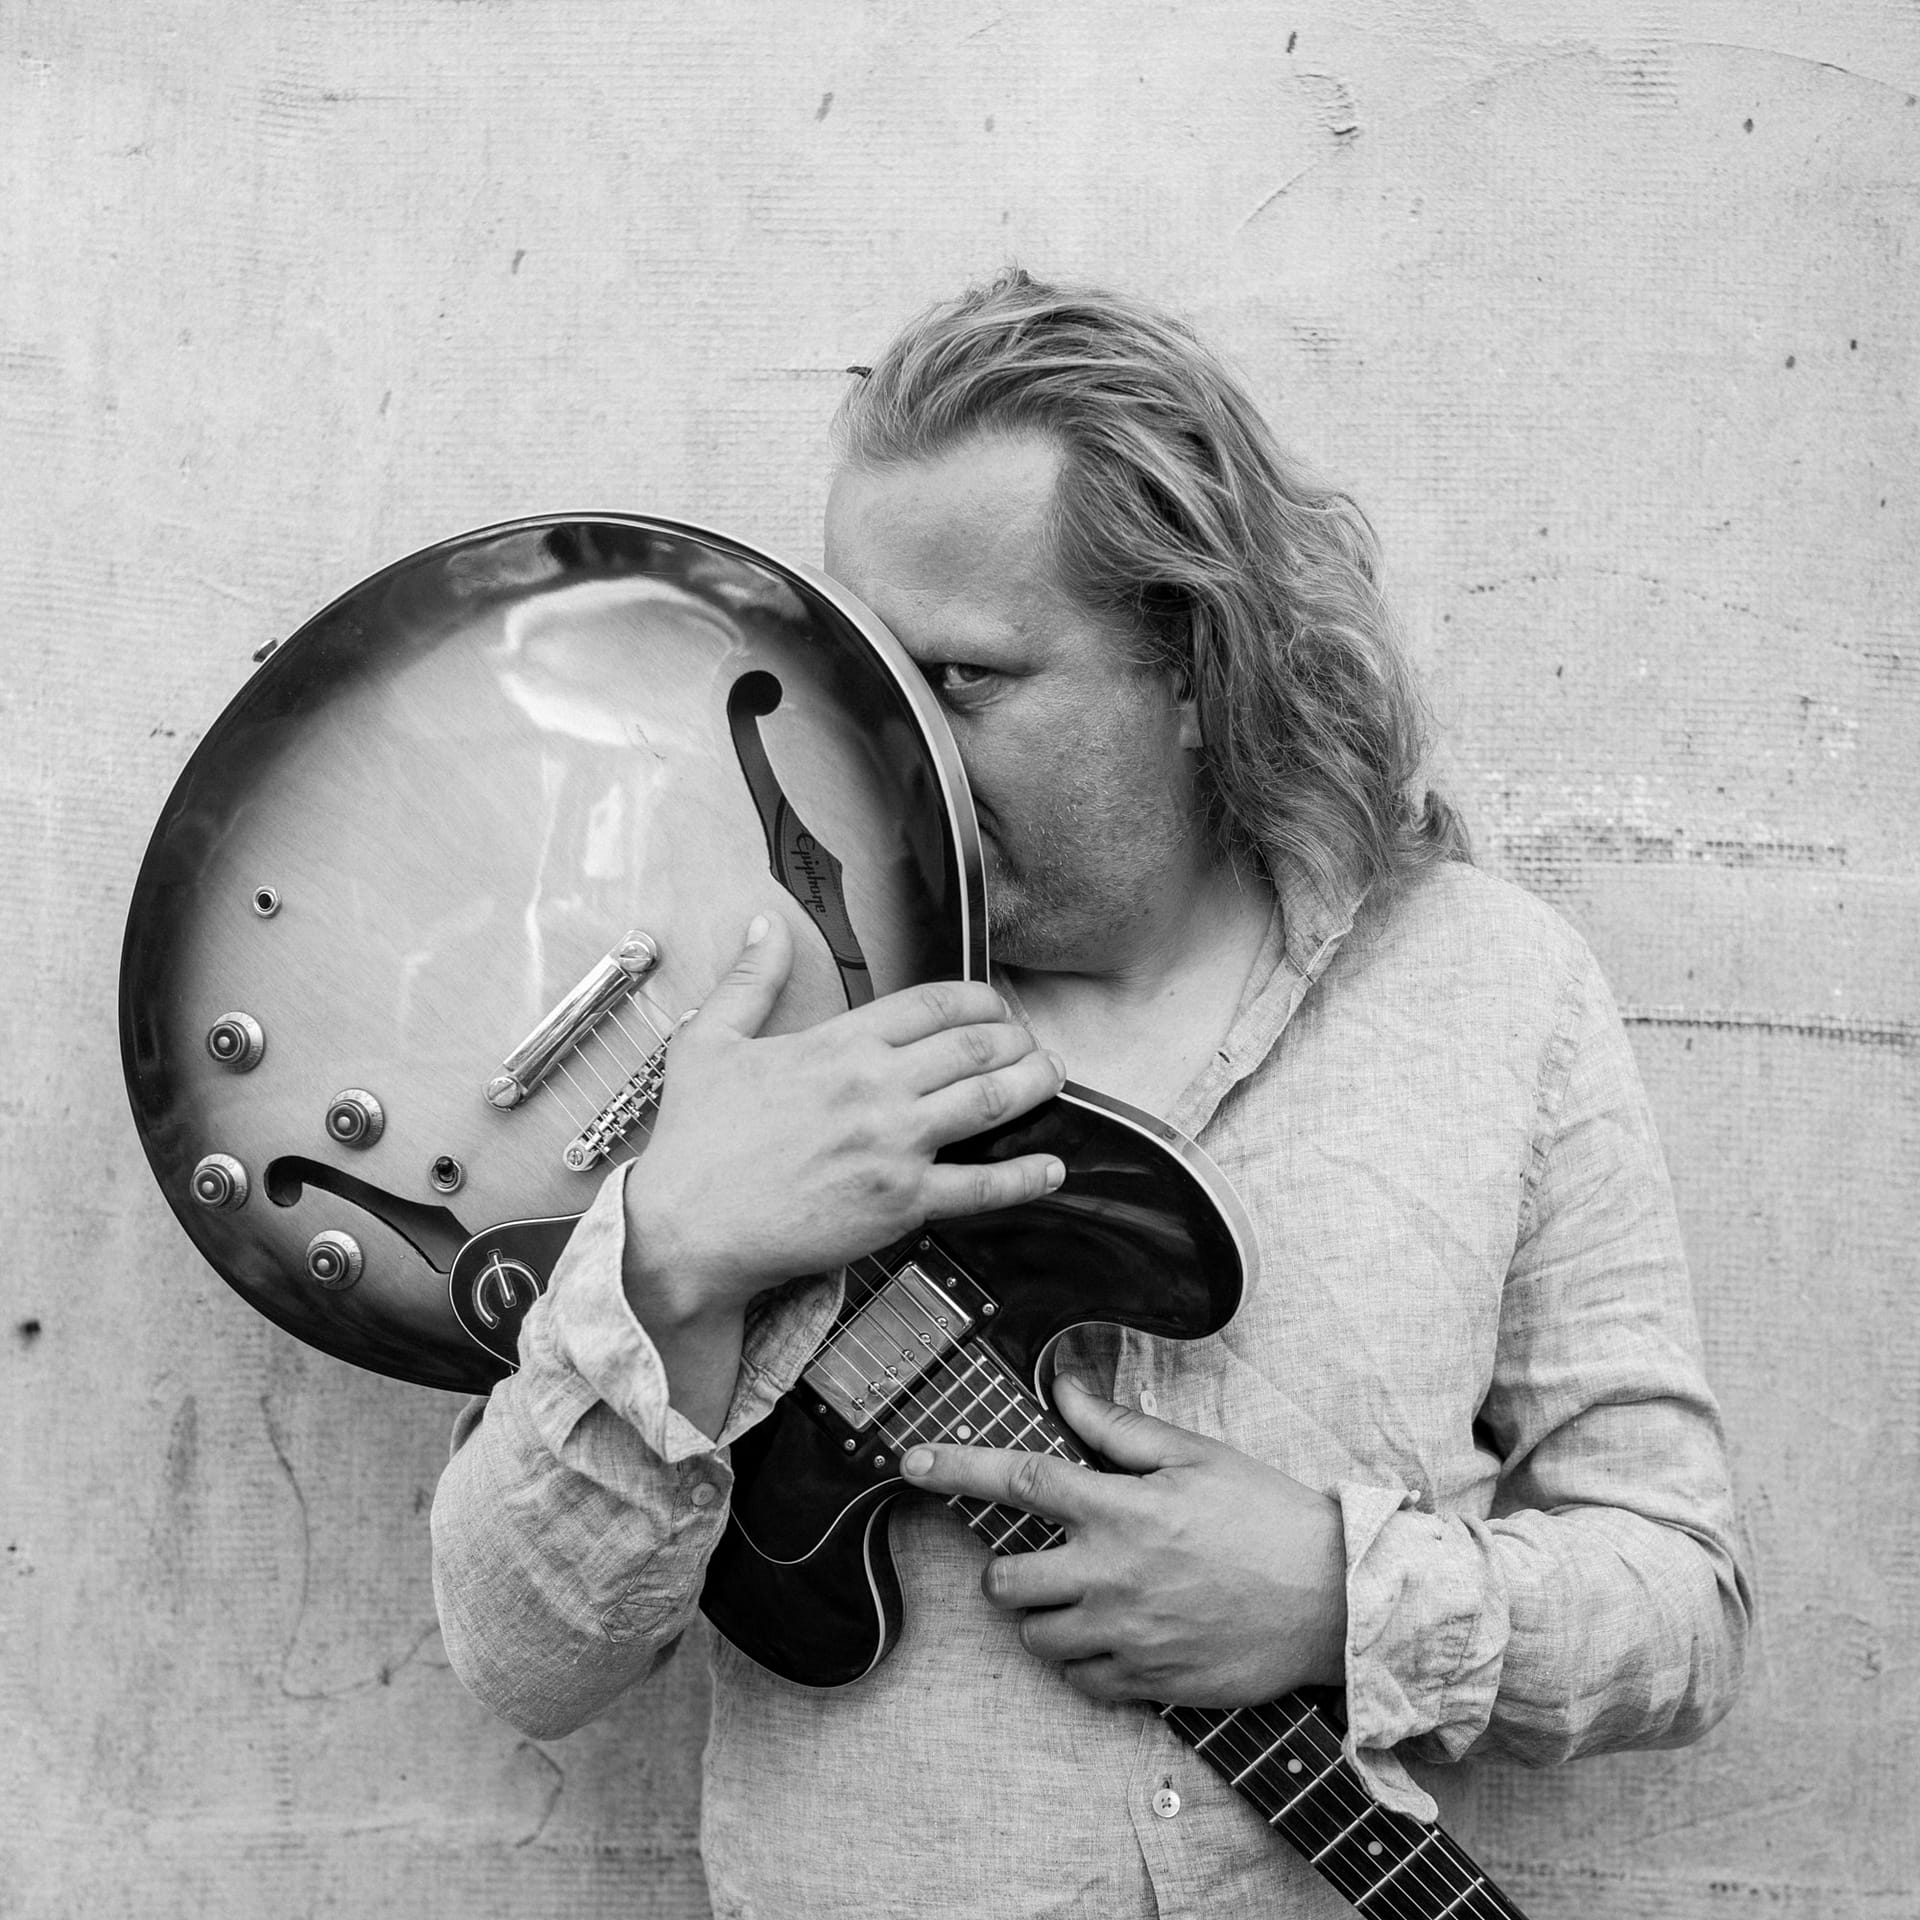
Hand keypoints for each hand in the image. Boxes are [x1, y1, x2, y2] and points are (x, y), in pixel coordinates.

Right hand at [625, 912, 1065, 1330]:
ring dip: (1034, 1084)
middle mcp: (878, 1087)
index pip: (934, 1006)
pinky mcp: (902, 1203)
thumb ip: (748, 980)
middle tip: (1030, 1042)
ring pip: (990, 1102)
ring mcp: (896, 1146)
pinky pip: (981, 1186)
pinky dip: (1025, 1176)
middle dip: (1016, 1038)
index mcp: (840, 1044)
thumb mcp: (707, 1042)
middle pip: (975, 1047)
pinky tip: (1051, 1166)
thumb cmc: (695, 1142)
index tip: (995, 1007)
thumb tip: (762, 924)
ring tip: (1051, 1076)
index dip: (980, 1000)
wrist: (688, 1231)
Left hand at [901, 1376, 1347, 1707]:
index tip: (908, 1461)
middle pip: (1004, 1578)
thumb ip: (1120, 1429)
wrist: (1335, 1599)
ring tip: (1076, 1595)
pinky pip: (1078, 1679)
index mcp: (1120, 1508)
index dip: (955, 1465)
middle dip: (1005, 1566)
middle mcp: (1111, 1574)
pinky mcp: (1148, 1682)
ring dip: (1039, 1614)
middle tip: (1037, 1555)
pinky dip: (1078, 1659)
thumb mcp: (1197, 1454)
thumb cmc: (1267, 1515)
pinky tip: (1108, 1634)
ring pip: (1034, 1636)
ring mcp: (1126, 1634)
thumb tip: (1061, 1391)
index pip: (1018, 1477)